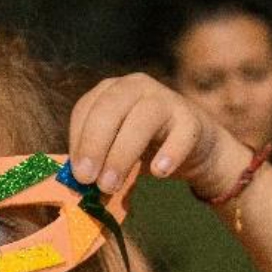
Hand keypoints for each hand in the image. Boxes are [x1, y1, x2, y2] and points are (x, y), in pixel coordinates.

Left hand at [68, 74, 245, 199]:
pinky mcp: (192, 119)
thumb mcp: (115, 148)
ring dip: (122, 153)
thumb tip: (76, 183)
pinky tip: (158, 172)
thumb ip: (97, 160)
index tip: (76, 173)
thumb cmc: (146, 146)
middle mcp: (136, 86)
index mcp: (111, 91)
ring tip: (110, 185)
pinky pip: (180, 134)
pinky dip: (169, 153)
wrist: (195, 146)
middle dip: (95, 145)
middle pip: (110, 109)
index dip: (78, 140)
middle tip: (87, 180)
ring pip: (142, 119)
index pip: (86, 108)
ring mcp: (166, 99)